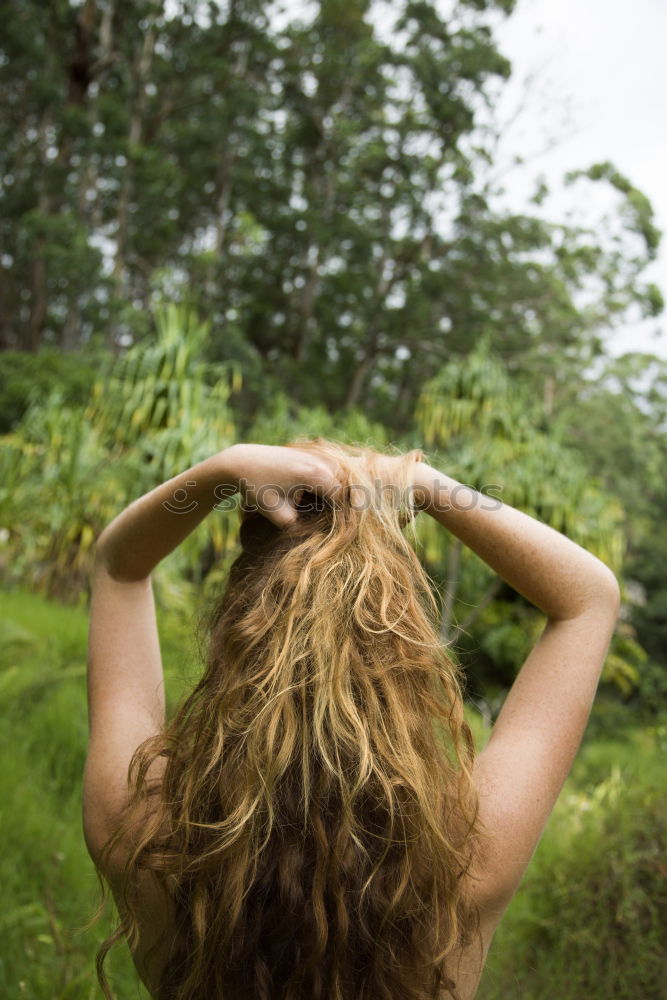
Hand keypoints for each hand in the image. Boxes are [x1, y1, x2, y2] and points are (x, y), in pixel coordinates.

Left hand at [221, 443, 341, 527]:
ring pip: (340, 474)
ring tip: (327, 508)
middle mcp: (320, 461)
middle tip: (333, 520)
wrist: (241, 462)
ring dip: (337, 490)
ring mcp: (316, 453)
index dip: (342, 516)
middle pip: (347, 484)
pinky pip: (329, 467)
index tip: (335, 530)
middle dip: (343, 502)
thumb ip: (301, 527)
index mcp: (315, 475)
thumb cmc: (257, 489)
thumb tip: (318, 533)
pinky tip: (317, 494)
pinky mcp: (310, 451)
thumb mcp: (278, 516)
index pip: (343, 498)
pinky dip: (328, 480)